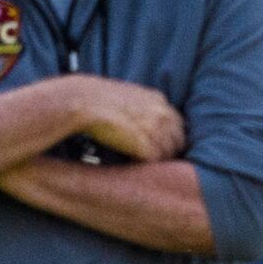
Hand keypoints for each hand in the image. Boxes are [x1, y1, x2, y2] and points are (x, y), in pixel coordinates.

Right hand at [53, 75, 185, 163]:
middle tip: (155, 161)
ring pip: (169, 154)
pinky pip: (156, 162)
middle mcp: (163, 114)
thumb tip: (141, 122)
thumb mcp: (125, 95)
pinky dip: (148, 167)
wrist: (84, 101)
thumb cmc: (96, 99)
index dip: (170, 137)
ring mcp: (158, 131)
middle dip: (169, 151)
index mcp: (158, 100)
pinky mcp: (148, 147)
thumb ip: (140, 107)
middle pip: (178, 141)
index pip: (177, 124)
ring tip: (144, 166)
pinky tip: (135, 166)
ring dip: (158, 161)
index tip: (161, 145)